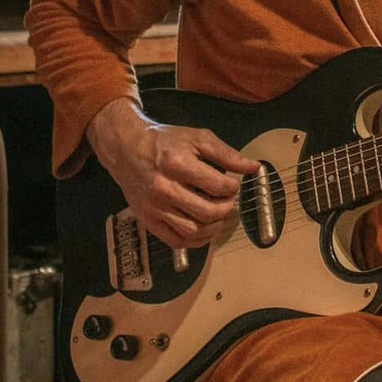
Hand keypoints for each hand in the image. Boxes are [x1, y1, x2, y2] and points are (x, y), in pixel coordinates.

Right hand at [86, 98, 259, 248]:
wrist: (127, 149)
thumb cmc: (166, 142)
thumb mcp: (198, 138)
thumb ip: (227, 154)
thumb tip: (254, 168)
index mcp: (178, 164)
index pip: (217, 186)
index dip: (233, 187)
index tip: (234, 183)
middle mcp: (164, 189)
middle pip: (207, 212)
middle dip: (227, 208)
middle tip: (230, 200)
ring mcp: (154, 208)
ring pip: (192, 231)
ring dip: (214, 227)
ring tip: (220, 215)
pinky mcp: (147, 221)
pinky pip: (175, 242)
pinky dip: (196, 242)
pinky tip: (205, 231)